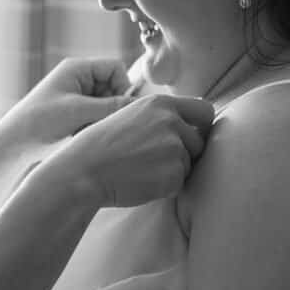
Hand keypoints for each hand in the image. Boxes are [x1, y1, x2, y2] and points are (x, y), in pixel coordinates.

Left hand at [0, 57, 135, 155]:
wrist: (10, 147)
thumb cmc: (39, 123)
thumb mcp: (79, 113)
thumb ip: (112, 107)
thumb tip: (143, 106)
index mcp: (77, 68)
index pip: (116, 68)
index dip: (122, 87)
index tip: (117, 110)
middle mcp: (77, 79)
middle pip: (113, 87)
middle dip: (111, 107)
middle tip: (99, 125)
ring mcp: (74, 97)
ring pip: (106, 105)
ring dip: (102, 120)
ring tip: (86, 133)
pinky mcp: (72, 115)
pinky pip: (95, 118)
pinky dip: (93, 128)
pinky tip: (81, 139)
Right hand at [47, 93, 214, 207]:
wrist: (84, 170)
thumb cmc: (101, 145)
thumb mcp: (130, 115)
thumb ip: (160, 117)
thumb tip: (191, 125)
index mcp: (160, 103)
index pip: (205, 110)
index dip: (201, 125)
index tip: (192, 135)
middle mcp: (172, 122)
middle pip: (200, 141)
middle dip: (185, 152)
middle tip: (155, 159)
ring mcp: (174, 148)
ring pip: (189, 163)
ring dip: (173, 169)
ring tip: (142, 169)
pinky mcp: (174, 175)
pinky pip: (180, 182)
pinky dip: (165, 186)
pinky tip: (141, 180)